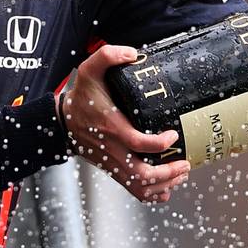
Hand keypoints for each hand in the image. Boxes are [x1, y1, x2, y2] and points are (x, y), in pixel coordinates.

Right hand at [59, 44, 189, 202]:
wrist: (61, 121)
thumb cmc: (80, 96)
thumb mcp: (88, 69)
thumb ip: (108, 55)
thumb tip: (132, 53)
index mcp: (111, 126)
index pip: (138, 143)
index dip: (160, 143)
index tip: (173, 134)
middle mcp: (112, 149)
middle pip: (142, 174)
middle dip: (168, 173)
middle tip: (185, 164)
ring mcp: (112, 162)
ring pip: (139, 186)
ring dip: (164, 184)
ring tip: (181, 174)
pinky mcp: (112, 169)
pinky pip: (132, 189)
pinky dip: (150, 193)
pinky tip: (166, 187)